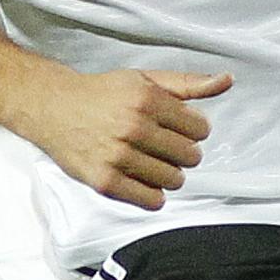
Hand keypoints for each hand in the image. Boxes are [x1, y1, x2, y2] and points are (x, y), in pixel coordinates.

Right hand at [18, 66, 232, 211]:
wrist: (54, 108)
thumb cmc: (101, 94)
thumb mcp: (145, 80)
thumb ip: (187, 84)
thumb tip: (226, 81)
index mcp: (147, 100)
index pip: (200, 129)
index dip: (194, 131)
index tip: (181, 130)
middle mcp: (133, 127)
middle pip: (190, 157)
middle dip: (183, 153)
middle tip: (166, 147)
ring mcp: (118, 156)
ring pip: (173, 179)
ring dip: (169, 174)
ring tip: (153, 162)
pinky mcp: (105, 181)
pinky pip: (150, 200)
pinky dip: (153, 194)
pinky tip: (144, 180)